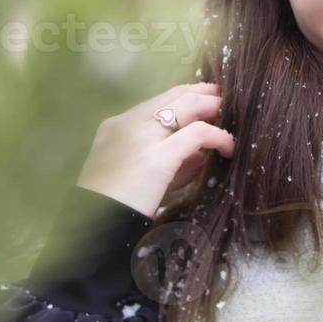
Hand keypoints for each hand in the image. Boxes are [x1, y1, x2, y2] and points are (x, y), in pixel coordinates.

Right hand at [77, 81, 234, 218]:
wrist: (93, 228)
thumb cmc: (113, 206)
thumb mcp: (137, 176)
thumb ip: (167, 162)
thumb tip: (199, 156)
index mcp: (115, 127)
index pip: (157, 102)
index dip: (184, 98)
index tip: (204, 102)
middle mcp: (127, 124)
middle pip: (173, 96)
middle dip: (202, 94)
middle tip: (222, 98)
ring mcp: (141, 138)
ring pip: (187, 105)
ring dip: (211, 107)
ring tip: (229, 117)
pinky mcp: (157, 158)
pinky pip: (198, 134)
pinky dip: (218, 136)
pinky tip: (228, 146)